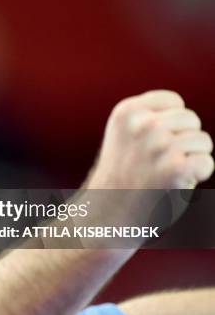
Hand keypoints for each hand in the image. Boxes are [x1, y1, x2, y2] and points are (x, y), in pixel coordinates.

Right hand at [86, 90, 213, 188]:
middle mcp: (143, 124)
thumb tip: (186, 115)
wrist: (108, 212)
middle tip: (156, 162)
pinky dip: (197, 175)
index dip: (170, 124)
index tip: (149, 144)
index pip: (174, 101)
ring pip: (202, 141)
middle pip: (191, 119)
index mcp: (127, 111)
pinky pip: (206, 162)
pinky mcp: (176, 168)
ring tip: (163, 173)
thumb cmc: (122, 175)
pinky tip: (175, 183)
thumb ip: (149, 117)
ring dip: (190, 159)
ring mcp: (159, 145)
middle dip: (183, 140)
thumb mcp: (125, 135)